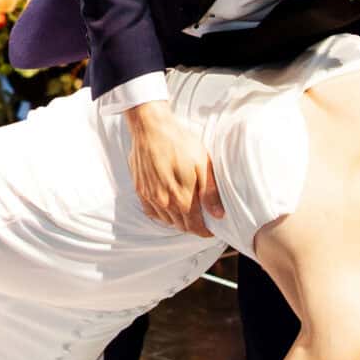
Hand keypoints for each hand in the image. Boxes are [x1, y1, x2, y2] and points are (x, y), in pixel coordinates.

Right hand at [124, 102, 220, 233]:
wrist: (151, 127)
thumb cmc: (179, 142)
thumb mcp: (202, 163)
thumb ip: (210, 192)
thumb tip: (218, 215)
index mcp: (182, 198)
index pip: (195, 226)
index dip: (205, 231)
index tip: (212, 230)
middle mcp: (164, 202)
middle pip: (181, 226)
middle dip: (193, 226)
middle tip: (202, 220)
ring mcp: (150, 196)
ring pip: (167, 220)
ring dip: (178, 221)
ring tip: (187, 213)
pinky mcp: (140, 189)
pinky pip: (151, 212)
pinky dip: (162, 215)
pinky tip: (168, 207)